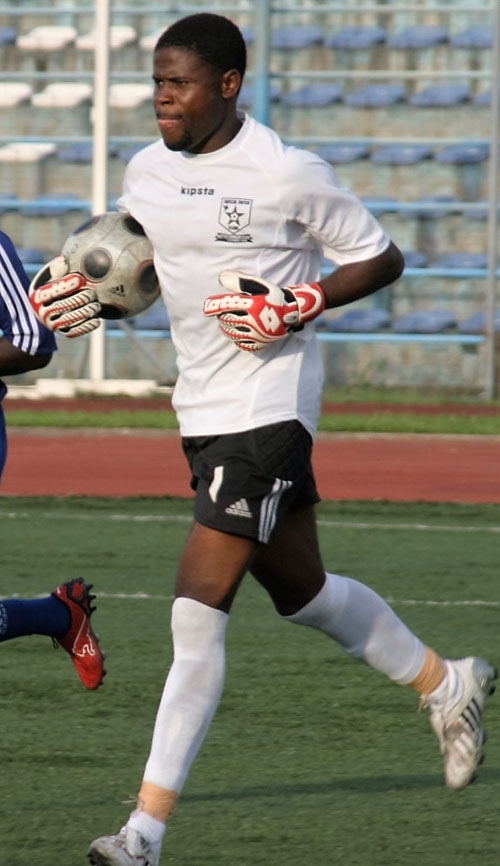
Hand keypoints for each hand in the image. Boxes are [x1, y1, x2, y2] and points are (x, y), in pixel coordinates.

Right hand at [29, 255, 101, 337]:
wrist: (51, 306)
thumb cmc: (54, 285)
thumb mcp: (52, 274)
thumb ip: (57, 268)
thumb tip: (64, 262)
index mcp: (36, 296)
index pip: (49, 291)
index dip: (65, 285)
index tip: (80, 279)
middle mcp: (42, 312)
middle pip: (61, 306)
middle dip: (78, 299)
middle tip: (91, 293)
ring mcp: (51, 324)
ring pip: (68, 320)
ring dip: (84, 312)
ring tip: (96, 305)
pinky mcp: (62, 332)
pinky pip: (74, 331)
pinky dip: (86, 326)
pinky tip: (96, 320)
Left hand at [203, 270, 324, 351]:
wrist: (293, 312)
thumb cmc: (274, 296)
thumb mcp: (259, 285)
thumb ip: (240, 280)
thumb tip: (221, 277)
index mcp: (252, 305)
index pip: (225, 306)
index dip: (213, 306)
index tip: (206, 307)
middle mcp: (253, 321)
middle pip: (226, 321)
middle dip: (221, 317)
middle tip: (222, 313)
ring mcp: (256, 334)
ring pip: (232, 334)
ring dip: (226, 329)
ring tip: (227, 323)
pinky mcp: (260, 343)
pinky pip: (242, 345)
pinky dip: (237, 340)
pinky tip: (237, 334)